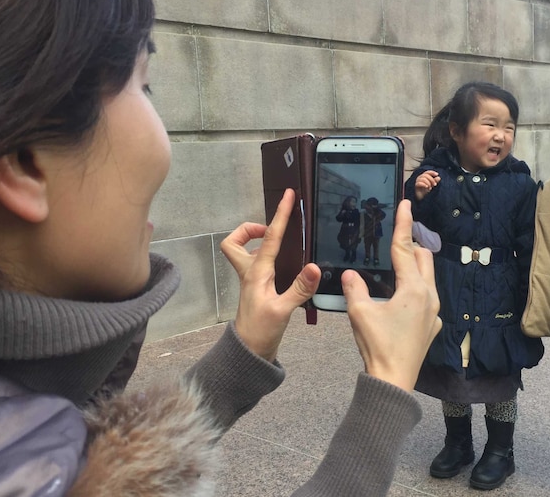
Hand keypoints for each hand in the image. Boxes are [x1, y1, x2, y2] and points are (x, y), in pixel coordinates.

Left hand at [221, 189, 320, 361]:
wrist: (249, 353)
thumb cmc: (261, 332)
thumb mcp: (283, 310)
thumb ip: (299, 288)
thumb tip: (314, 267)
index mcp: (256, 273)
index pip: (269, 238)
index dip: (280, 215)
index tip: (288, 197)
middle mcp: (250, 273)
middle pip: (234, 242)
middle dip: (247, 230)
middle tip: (269, 229)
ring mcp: (252, 281)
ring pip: (243, 253)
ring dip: (255, 242)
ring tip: (279, 243)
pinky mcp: (257, 289)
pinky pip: (256, 264)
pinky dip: (265, 257)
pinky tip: (284, 264)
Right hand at [342, 199, 441, 391]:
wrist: (393, 381)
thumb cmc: (377, 345)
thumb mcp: (359, 312)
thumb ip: (354, 287)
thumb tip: (350, 273)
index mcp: (413, 288)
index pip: (404, 248)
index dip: (403, 224)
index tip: (405, 204)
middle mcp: (429, 295)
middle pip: (423, 258)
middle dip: (410, 246)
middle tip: (393, 240)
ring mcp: (434, 312)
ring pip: (427, 277)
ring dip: (413, 267)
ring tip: (393, 267)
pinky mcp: (432, 326)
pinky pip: (426, 297)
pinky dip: (414, 288)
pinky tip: (397, 298)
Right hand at [413, 170, 440, 200]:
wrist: (422, 199)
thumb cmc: (426, 191)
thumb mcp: (432, 186)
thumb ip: (435, 181)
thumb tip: (438, 177)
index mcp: (424, 177)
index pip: (427, 172)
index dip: (432, 172)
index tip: (437, 174)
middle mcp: (420, 178)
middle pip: (426, 175)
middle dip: (431, 179)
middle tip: (435, 185)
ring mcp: (417, 182)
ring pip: (423, 178)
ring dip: (428, 182)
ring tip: (430, 188)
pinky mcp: (416, 186)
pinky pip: (419, 183)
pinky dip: (424, 184)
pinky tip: (427, 187)